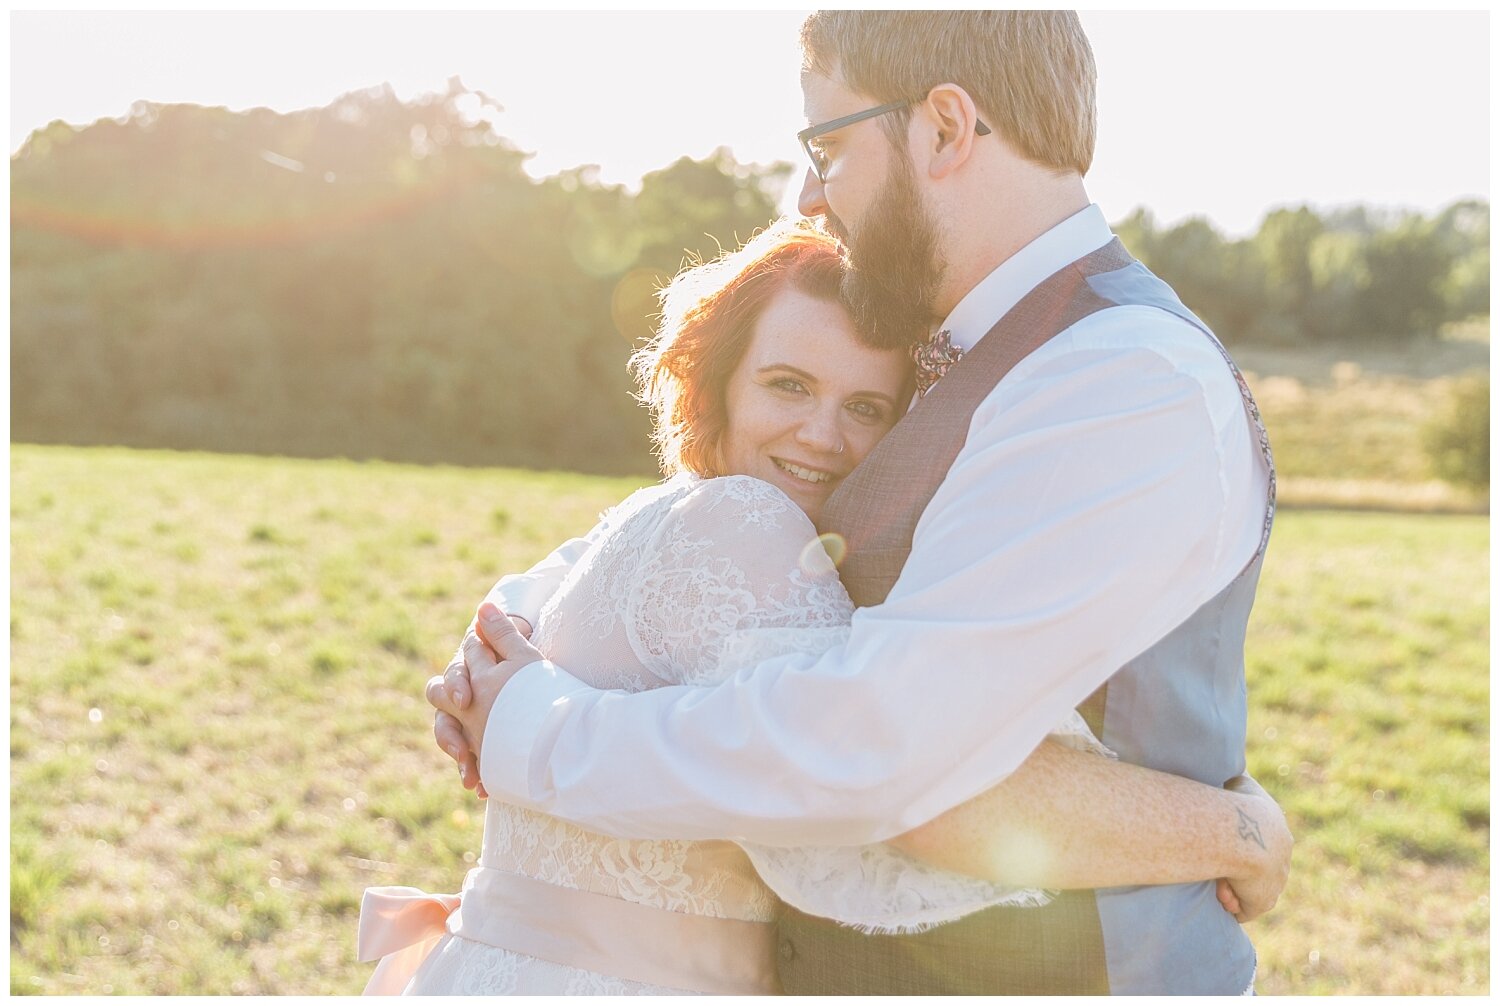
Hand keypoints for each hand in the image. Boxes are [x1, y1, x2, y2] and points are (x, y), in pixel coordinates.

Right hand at [427, 603, 544, 784]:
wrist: (547, 685)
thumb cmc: (531, 663)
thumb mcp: (522, 650)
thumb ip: (503, 633)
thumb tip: (486, 607)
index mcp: (469, 673)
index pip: (451, 680)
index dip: (455, 687)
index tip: (466, 699)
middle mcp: (463, 699)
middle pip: (443, 716)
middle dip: (448, 733)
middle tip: (464, 750)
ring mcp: (470, 723)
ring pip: (452, 742)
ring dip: (460, 760)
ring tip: (471, 779)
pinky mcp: (482, 743)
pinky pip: (472, 762)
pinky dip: (476, 774)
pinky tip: (484, 790)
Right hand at [1217, 773, 1292, 922]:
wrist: (1238, 833)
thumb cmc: (1232, 803)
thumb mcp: (1238, 782)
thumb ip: (1238, 781)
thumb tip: (1232, 770)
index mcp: (1277, 829)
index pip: (1260, 841)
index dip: (1239, 844)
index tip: (1219, 843)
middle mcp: (1282, 857)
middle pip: (1257, 868)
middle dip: (1235, 868)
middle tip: (1213, 865)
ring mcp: (1276, 881)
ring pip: (1251, 888)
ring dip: (1231, 887)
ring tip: (1212, 881)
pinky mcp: (1264, 901)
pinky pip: (1245, 907)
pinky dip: (1231, 903)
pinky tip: (1215, 894)